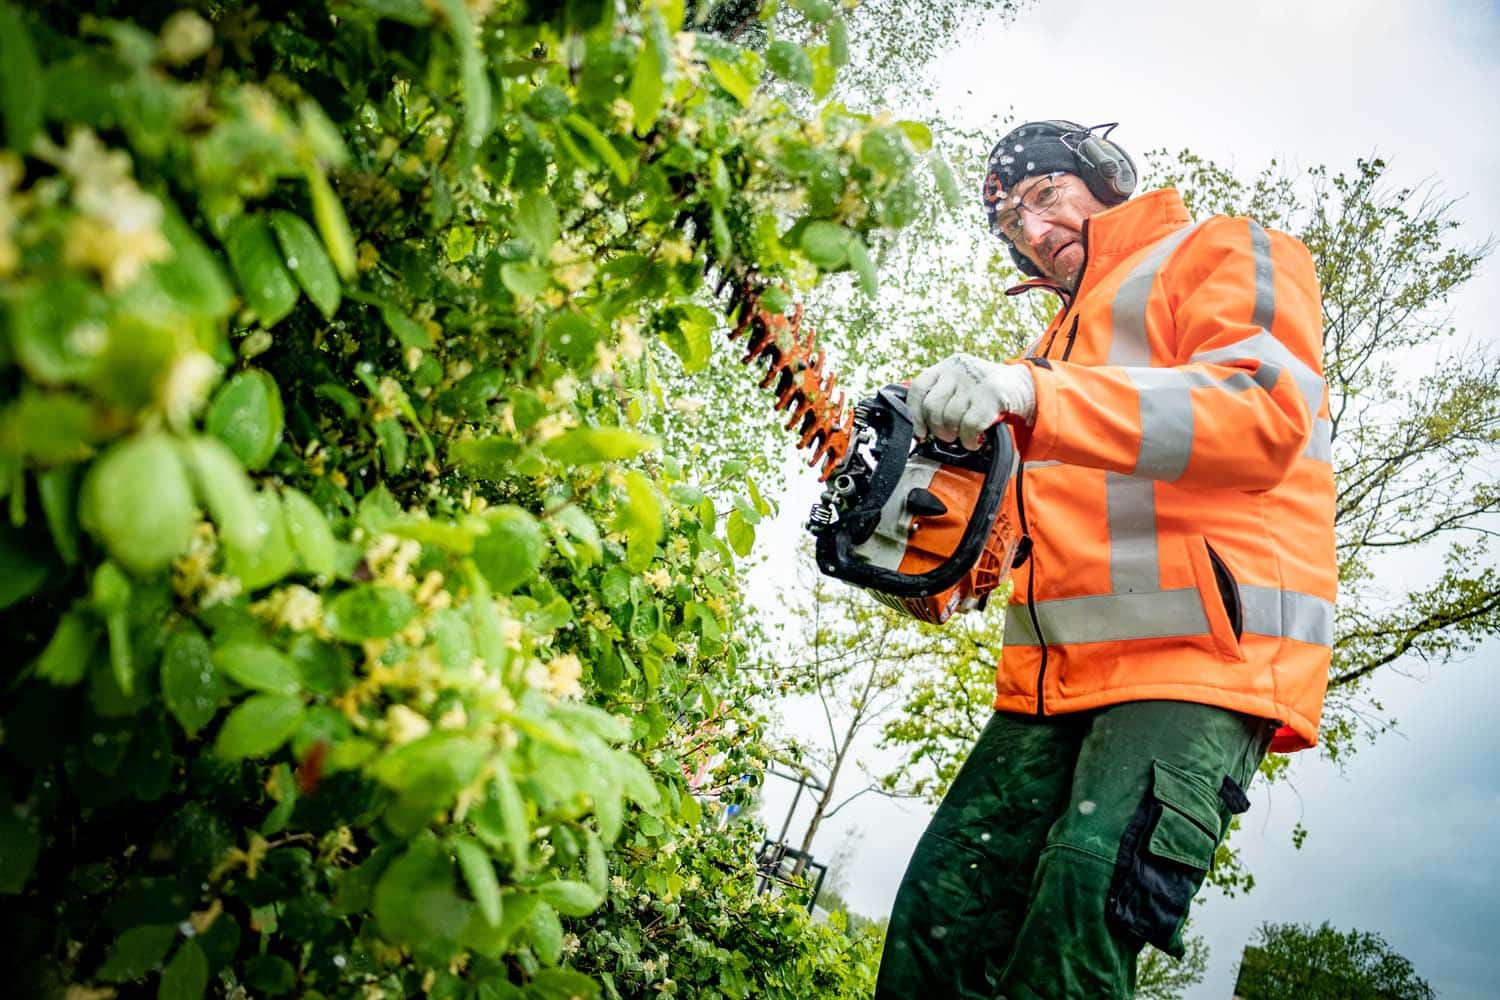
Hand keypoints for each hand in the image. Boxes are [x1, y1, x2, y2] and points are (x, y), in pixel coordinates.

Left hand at [907, 353, 1036, 448]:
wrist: (1026, 387)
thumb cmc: (988, 391)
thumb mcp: (962, 383)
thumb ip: (942, 396)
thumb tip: (919, 427)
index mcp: (948, 365)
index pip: (918, 387)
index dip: (915, 413)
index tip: (920, 431)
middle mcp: (958, 370)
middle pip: (932, 407)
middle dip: (937, 428)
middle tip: (947, 436)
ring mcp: (975, 381)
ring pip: (950, 418)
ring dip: (955, 436)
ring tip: (963, 437)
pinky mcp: (992, 396)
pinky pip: (969, 426)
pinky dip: (969, 440)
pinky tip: (974, 441)